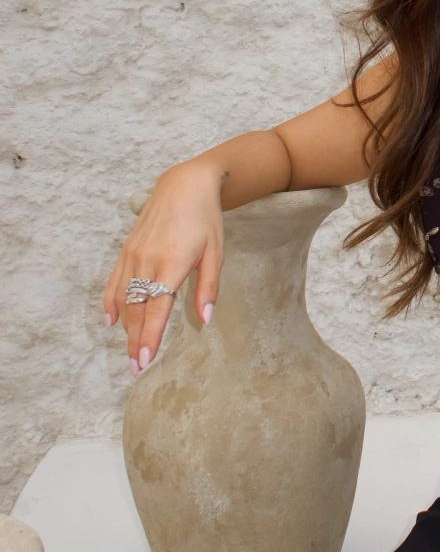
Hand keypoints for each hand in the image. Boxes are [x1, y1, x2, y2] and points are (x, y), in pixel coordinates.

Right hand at [103, 162, 224, 374]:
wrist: (184, 184)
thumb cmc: (205, 219)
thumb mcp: (216, 253)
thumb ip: (208, 289)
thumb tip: (205, 320)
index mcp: (171, 263)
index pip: (156, 309)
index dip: (149, 337)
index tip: (145, 361)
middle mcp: (147, 260)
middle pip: (136, 309)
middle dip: (135, 341)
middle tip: (136, 367)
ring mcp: (133, 254)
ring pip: (124, 298)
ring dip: (125, 328)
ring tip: (130, 351)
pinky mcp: (126, 249)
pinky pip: (114, 281)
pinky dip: (111, 303)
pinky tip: (111, 322)